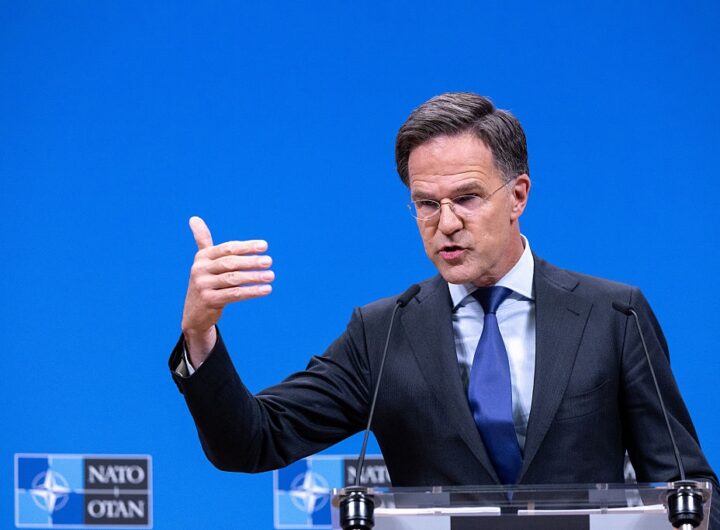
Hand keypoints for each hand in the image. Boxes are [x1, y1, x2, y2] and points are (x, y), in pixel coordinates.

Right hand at [181, 216, 273, 365]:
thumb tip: (193, 218)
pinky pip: (235, 294)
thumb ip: (203, 240)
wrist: (194, 313)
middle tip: (269, 261)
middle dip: (251, 261)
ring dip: (254, 277)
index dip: (247, 246)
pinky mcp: (209, 300)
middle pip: (231, 263)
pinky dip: (252, 292)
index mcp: (202, 257)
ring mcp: (203, 285)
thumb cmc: (206, 282)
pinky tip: (266, 290)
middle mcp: (200, 269)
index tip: (265, 246)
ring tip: (271, 275)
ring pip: (234, 279)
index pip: (228, 248)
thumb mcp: (203, 262)